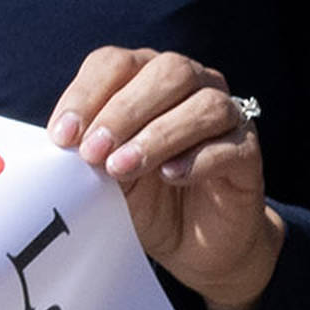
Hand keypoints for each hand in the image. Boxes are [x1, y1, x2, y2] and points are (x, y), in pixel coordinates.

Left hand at [60, 46, 278, 309]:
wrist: (195, 246)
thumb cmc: (146, 200)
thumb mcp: (106, 176)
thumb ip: (90, 153)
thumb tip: (64, 145)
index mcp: (146, 79)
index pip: (115, 63)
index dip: (87, 94)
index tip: (62, 137)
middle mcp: (191, 85)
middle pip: (166, 71)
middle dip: (123, 111)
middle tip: (93, 153)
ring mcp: (225, 117)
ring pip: (202, 105)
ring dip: (158, 135)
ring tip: (124, 168)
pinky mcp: (248, 152)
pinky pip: (229, 144)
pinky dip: (197, 158)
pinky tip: (172, 176)